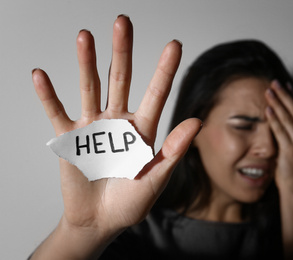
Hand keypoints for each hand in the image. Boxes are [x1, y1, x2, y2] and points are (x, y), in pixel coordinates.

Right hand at [32, 15, 200, 237]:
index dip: (164, 70)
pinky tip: (41, 76)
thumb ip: (173, 151)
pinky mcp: (70, 139)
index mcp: (142, 129)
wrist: (101, 220)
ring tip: (85, 37)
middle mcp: (118, 121)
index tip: (174, 44)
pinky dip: (49, 96)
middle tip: (123, 22)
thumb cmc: (131, 202)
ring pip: (90, 88)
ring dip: (86, 63)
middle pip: (121, 80)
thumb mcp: (156, 178)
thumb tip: (196, 122)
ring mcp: (93, 127)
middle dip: (122, 52)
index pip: (156, 94)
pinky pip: (57, 114)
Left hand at [265, 80, 292, 194]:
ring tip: (269, 91)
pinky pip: (281, 131)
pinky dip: (274, 119)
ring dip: (278, 103)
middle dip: (284, 95)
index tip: (286, 87)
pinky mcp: (290, 151)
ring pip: (288, 118)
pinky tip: (268, 109)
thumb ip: (291, 140)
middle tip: (275, 83)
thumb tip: (281, 129)